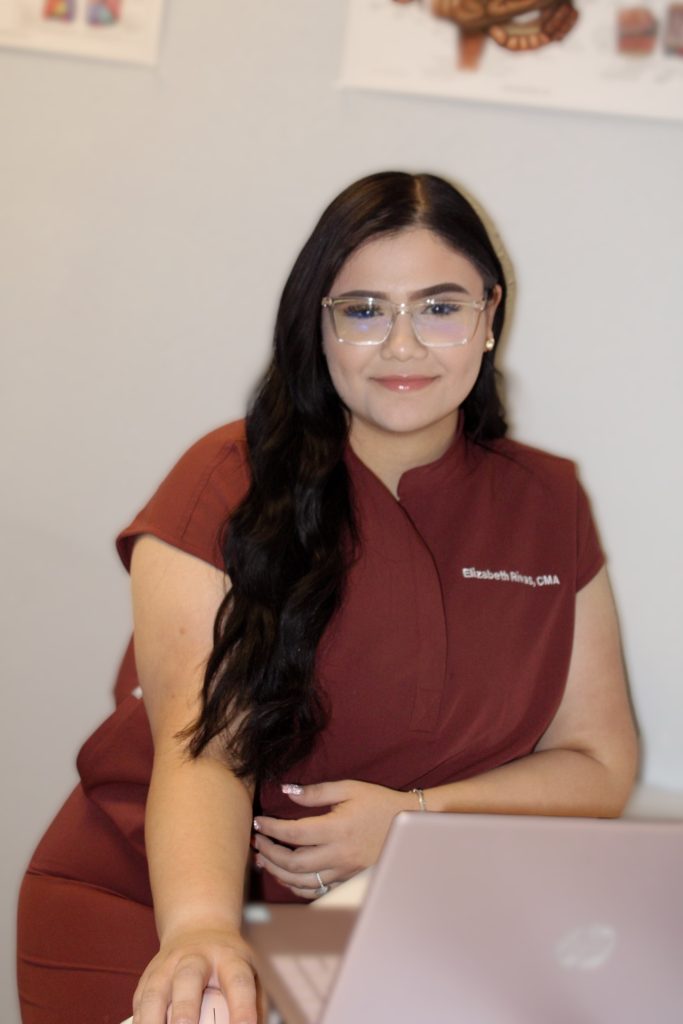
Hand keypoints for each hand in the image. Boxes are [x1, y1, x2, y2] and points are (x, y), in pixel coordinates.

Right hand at [132, 925, 260, 1023]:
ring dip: (152, 1020)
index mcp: (229, 958)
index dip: (242, 1010)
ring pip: (155, 991)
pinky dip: (141, 1022)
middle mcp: (196, 957)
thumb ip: (255, 1006)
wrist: (198, 928)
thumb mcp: (251, 974)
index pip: (238, 983)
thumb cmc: (229, 964)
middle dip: (185, 1009)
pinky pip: (139, 1002)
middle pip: (189, 977)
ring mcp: (168, 965)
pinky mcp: (147, 977)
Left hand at [252, 780, 415, 898]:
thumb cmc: (379, 802)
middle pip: (293, 863)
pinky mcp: (347, 879)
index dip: (272, 829)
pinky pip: (316, 890)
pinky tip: (286, 875)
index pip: (295, 833)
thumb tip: (288, 792)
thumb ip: (317, 791)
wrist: (407, 824)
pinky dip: (297, 886)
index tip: (259, 822)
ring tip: (263, 859)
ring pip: (302, 881)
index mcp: (338, 829)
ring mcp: (344, 871)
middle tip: (257, 842)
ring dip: (278, 872)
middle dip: (269, 853)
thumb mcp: (350, 788)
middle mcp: (339, 854)